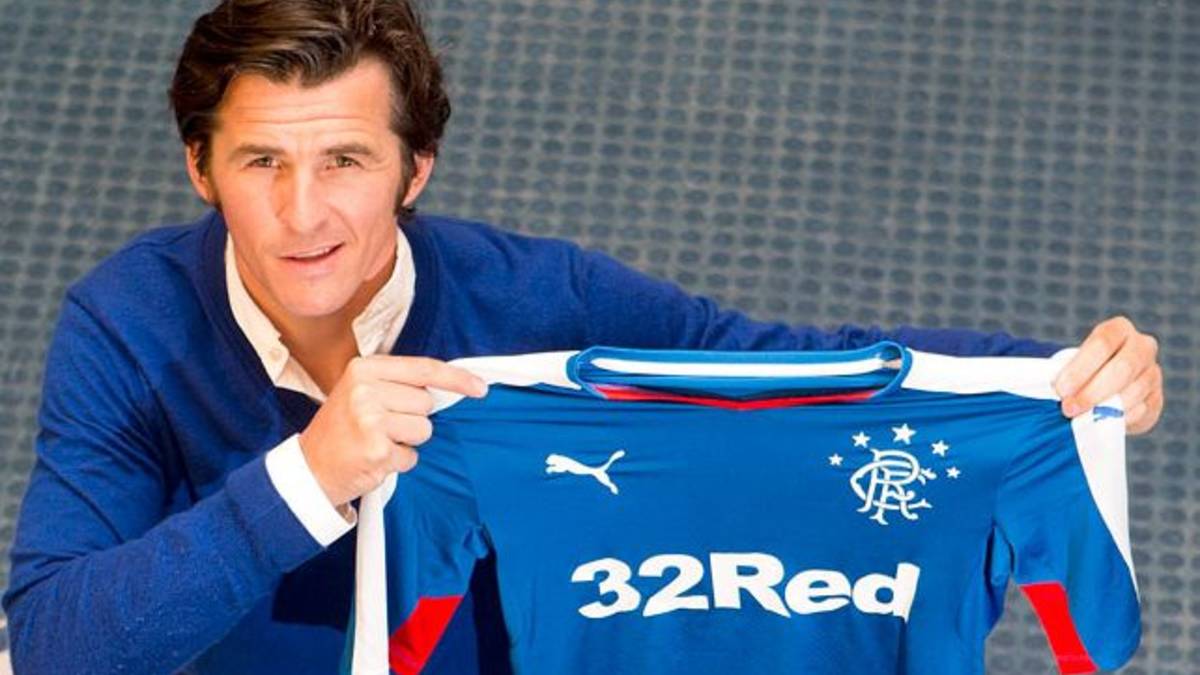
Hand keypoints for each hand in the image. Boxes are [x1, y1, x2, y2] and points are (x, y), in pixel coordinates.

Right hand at [298, 355, 487, 506]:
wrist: (310, 468)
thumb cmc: (342, 429)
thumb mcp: (361, 392)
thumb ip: (398, 384)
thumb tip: (448, 386)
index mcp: (364, 370)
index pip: (424, 369)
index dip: (456, 379)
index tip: (479, 387)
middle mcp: (366, 391)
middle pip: (426, 403)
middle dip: (412, 418)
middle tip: (382, 426)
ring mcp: (371, 421)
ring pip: (424, 429)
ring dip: (407, 441)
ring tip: (378, 441)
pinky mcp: (377, 450)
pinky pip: (412, 456)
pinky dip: (399, 461)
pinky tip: (375, 458)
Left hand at [1053, 316, 1162, 434]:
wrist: (1105, 386)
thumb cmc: (1082, 371)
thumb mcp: (1073, 362)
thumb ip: (1066, 372)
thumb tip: (1052, 392)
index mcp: (1118, 329)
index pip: (1102, 343)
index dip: (1080, 368)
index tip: (1061, 389)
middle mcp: (1142, 347)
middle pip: (1122, 367)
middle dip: (1092, 391)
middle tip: (1068, 408)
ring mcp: (1153, 372)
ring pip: (1134, 391)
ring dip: (1105, 408)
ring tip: (1080, 418)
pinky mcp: (1156, 398)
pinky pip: (1142, 410)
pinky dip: (1119, 418)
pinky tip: (1101, 422)